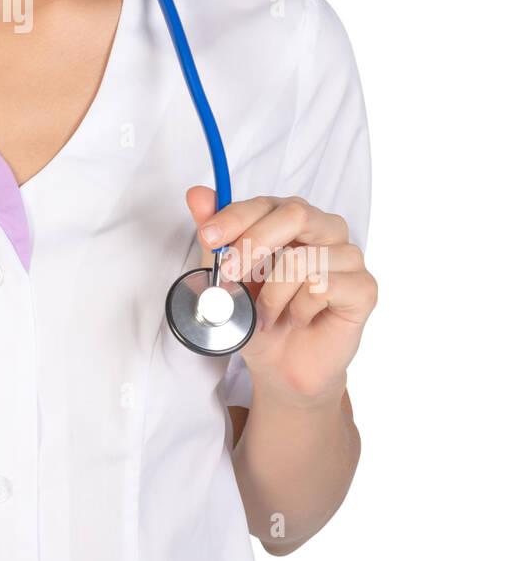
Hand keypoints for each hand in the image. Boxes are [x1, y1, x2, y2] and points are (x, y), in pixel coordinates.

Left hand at [185, 186, 377, 403]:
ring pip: (303, 259)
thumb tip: (196, 194)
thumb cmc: (257, 315)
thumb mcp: (226, 275)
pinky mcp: (364, 287)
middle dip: (253, 244)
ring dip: (272, 295)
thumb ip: (215, 234)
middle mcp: (324, 230)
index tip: (208, 236)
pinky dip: (299, 310)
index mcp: (291, 219)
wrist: (281, 366)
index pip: (266, 203)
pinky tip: (298, 320)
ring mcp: (349, 257)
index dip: (234, 217)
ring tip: (265, 316)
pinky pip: (323, 287)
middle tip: (228, 275)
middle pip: (295, 213)